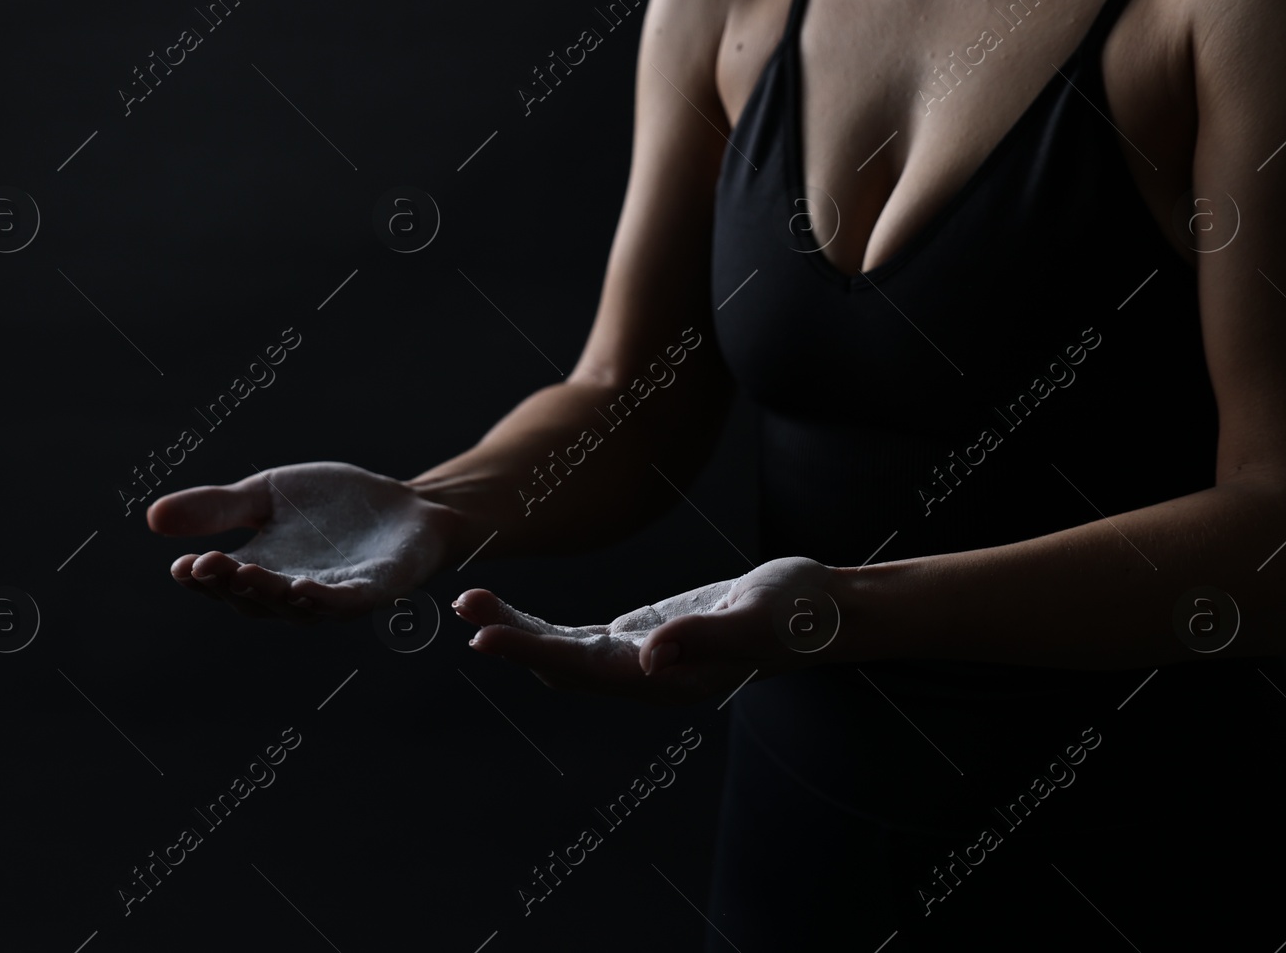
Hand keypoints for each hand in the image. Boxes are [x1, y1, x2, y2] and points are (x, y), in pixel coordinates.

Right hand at [146, 462, 460, 622]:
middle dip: (228, 583)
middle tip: (204, 566)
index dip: (200, 578)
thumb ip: (218, 507)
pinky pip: (343, 604)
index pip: (221, 582)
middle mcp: (291, 591)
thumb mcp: (266, 495)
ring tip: (243, 572)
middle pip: (252, 598)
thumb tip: (152, 518)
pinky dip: (322, 601)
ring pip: (292, 605)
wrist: (405, 505)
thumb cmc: (334, 504)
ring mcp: (332, 596)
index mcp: (262, 569)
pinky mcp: (371, 593)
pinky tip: (302, 590)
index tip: (179, 565)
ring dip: (267, 592)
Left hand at [452, 557, 845, 702]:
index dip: (531, 654)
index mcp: (668, 680)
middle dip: (510, 640)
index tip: (482, 639)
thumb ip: (704, 637)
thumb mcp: (756, 618)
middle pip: (561, 667)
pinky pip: (581, 642)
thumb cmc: (796, 613)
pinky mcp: (646, 640)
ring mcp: (644, 662)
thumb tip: (650, 656)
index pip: (583, 669)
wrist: (822, 613)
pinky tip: (515, 618)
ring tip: (471, 605)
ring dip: (518, 634)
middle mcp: (648, 678)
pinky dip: (544, 630)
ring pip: (565, 656)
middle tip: (462, 607)